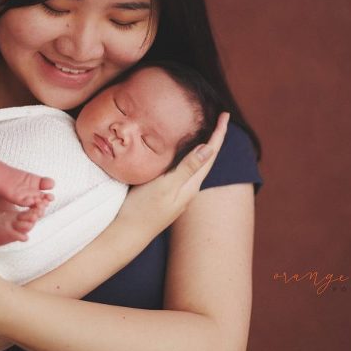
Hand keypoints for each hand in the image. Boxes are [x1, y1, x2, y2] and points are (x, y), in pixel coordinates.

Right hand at [117, 112, 228, 232]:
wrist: (125, 235)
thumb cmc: (143, 210)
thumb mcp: (165, 186)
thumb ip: (187, 168)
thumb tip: (209, 148)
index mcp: (191, 185)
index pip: (210, 154)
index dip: (219, 134)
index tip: (225, 115)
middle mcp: (188, 189)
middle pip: (207, 159)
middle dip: (215, 138)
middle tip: (220, 119)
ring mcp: (177, 193)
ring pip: (196, 165)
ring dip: (203, 147)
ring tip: (208, 132)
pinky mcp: (166, 194)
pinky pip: (184, 170)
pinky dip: (188, 156)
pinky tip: (182, 155)